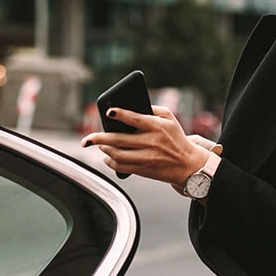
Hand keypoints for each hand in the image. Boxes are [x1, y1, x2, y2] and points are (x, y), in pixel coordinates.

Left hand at [81, 106, 205, 186]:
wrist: (187, 164)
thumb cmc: (175, 137)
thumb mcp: (169, 119)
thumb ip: (152, 108)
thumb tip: (130, 105)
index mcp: (157, 127)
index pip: (135, 119)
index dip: (121, 114)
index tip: (108, 112)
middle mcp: (151, 143)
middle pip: (120, 140)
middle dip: (99, 138)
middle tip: (87, 138)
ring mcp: (146, 158)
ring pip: (118, 155)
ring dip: (104, 150)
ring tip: (99, 145)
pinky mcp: (143, 170)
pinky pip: (122, 167)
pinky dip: (110, 162)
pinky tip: (106, 157)